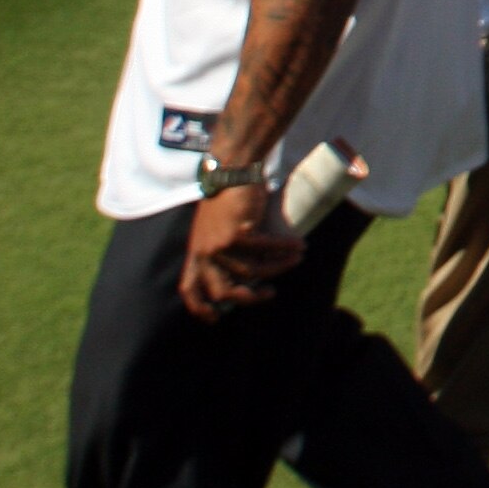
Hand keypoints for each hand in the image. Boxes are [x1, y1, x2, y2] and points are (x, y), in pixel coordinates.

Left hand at [179, 180, 302, 320]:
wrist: (231, 169)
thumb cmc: (226, 196)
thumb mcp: (213, 228)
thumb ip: (221, 248)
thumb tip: (248, 270)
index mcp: (195, 253)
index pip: (189, 289)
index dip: (200, 308)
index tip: (216, 317)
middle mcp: (204, 252)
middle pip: (222, 290)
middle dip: (248, 298)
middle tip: (269, 294)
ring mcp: (219, 244)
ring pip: (251, 270)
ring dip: (277, 268)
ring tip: (295, 260)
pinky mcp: (238, 232)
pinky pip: (265, 249)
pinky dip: (284, 249)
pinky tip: (299, 247)